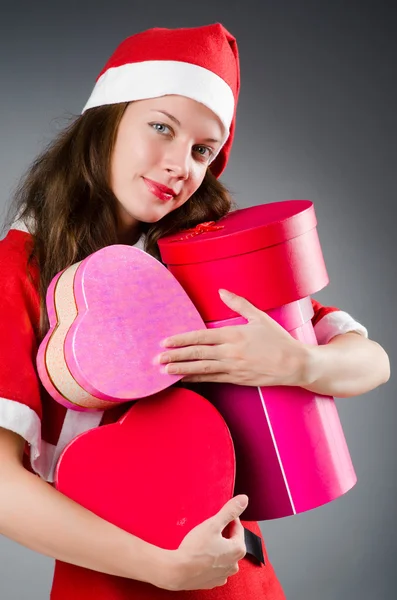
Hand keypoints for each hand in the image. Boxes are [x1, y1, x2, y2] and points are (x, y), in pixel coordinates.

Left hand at [157, 289, 308, 386]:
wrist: (295, 364)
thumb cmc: (278, 339)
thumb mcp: (259, 317)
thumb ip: (239, 304)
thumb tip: (221, 291)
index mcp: (233, 335)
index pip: (201, 337)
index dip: (182, 340)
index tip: (166, 341)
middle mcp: (230, 352)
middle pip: (197, 354)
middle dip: (175, 356)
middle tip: (157, 358)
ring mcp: (233, 368)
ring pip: (202, 369)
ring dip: (182, 369)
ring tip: (165, 371)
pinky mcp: (237, 379)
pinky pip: (213, 379)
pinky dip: (197, 379)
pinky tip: (185, 379)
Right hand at [164, 495, 247, 590]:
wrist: (178, 571)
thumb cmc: (195, 548)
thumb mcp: (213, 524)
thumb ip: (230, 511)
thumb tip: (244, 500)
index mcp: (238, 549)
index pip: (238, 528)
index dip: (228, 519)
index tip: (218, 516)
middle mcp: (234, 564)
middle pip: (232, 542)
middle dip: (223, 533)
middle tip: (209, 528)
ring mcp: (224, 575)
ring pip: (224, 555)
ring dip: (218, 547)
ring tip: (204, 542)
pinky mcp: (213, 581)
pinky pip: (216, 567)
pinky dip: (211, 561)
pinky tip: (202, 556)